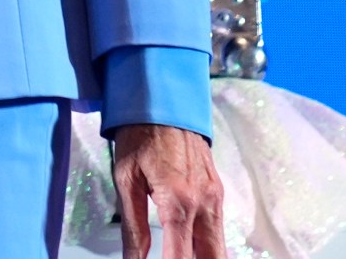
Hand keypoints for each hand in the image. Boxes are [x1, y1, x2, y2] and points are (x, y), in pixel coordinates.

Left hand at [112, 123, 225, 258]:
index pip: (181, 257)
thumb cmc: (139, 136)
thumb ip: (133, 227)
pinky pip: (218, 230)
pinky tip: (192, 252)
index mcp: (178, 202)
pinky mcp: (218, 192)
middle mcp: (204, 203)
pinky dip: (208, 247)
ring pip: (219, 248)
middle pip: (212, 258)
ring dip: (204, 258)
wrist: (164, 101)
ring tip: (180, 256)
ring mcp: (215, 198)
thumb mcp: (126, 180)